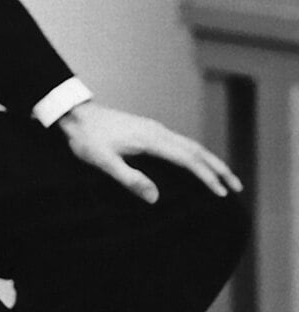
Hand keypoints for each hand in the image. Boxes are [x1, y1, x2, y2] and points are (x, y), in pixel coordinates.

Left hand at [56, 100, 242, 203]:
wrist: (74, 114)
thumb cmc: (86, 138)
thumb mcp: (102, 161)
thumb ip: (129, 178)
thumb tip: (156, 198)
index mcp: (150, 139)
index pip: (187, 159)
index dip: (207, 177)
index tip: (222, 193)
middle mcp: (157, 131)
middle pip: (196, 149)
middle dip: (218, 168)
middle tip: (237, 187)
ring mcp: (153, 128)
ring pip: (190, 144)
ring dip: (209, 160)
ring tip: (224, 177)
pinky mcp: (148, 130)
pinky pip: (180, 142)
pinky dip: (195, 154)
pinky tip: (195, 163)